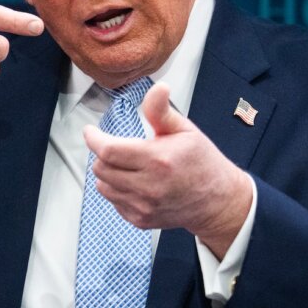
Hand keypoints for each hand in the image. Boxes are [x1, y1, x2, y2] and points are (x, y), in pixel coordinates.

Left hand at [83, 83, 252, 257]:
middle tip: (115, 146)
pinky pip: (114, 202)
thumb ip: (162, 111)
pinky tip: (135, 182)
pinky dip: (117, 189)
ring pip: (103, 186)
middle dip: (102, 153)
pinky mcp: (140, 220)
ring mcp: (143, 206)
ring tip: (126, 164)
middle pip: (101, 168)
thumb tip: (157, 88)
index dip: (94, 139)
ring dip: (107, 172)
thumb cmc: (202, 162)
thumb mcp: (185, 130)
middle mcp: (149, 186)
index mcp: (158, 160)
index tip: (91, 132)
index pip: (109, 150)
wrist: (216, 201)